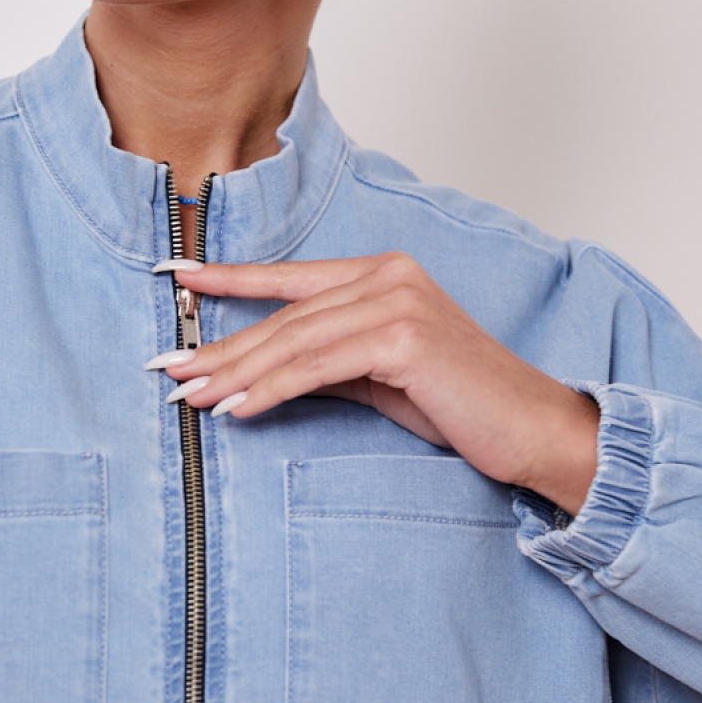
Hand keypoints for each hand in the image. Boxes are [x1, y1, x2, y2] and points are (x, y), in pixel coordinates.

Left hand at [152, 252, 598, 515]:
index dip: (232, 279)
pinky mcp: (403, 336)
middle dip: (222, 347)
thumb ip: (330, 363)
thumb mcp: (383, 377)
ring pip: (294, 340)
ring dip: (235, 372)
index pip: (292, 279)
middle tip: (170, 370)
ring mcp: (397, 300)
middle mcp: (389, 275)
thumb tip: (265, 374)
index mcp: (385, 274)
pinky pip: (317, 365)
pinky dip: (271, 389)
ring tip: (190, 395)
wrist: (531, 428)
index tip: (180, 280)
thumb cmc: (463, 405)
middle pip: (285, 317)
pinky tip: (236, 408)